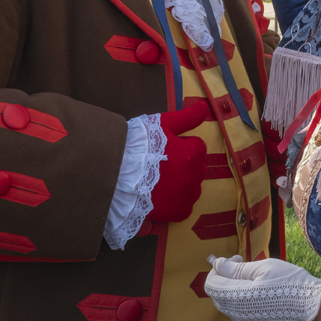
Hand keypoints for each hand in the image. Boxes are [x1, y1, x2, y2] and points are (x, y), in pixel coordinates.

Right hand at [145, 102, 209, 223]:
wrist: (115, 173)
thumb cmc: (137, 145)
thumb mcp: (162, 124)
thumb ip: (187, 117)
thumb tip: (205, 107)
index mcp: (192, 154)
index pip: (197, 146)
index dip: (181, 145)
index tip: (165, 147)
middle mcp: (194, 176)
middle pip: (197, 168)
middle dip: (185, 164)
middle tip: (161, 164)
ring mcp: (186, 196)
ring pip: (192, 188)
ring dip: (182, 184)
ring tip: (159, 181)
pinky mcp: (177, 213)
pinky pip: (184, 207)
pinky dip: (175, 203)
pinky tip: (160, 197)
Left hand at [204, 255, 320, 320]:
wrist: (315, 310)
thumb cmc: (290, 283)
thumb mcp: (264, 267)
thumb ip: (237, 268)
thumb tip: (218, 264)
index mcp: (236, 298)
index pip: (211, 284)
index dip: (219, 268)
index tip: (236, 258)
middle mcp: (239, 315)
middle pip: (219, 296)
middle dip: (226, 278)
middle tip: (245, 264)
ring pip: (232, 307)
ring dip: (237, 290)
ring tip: (257, 278)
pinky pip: (245, 315)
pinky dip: (248, 302)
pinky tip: (266, 293)